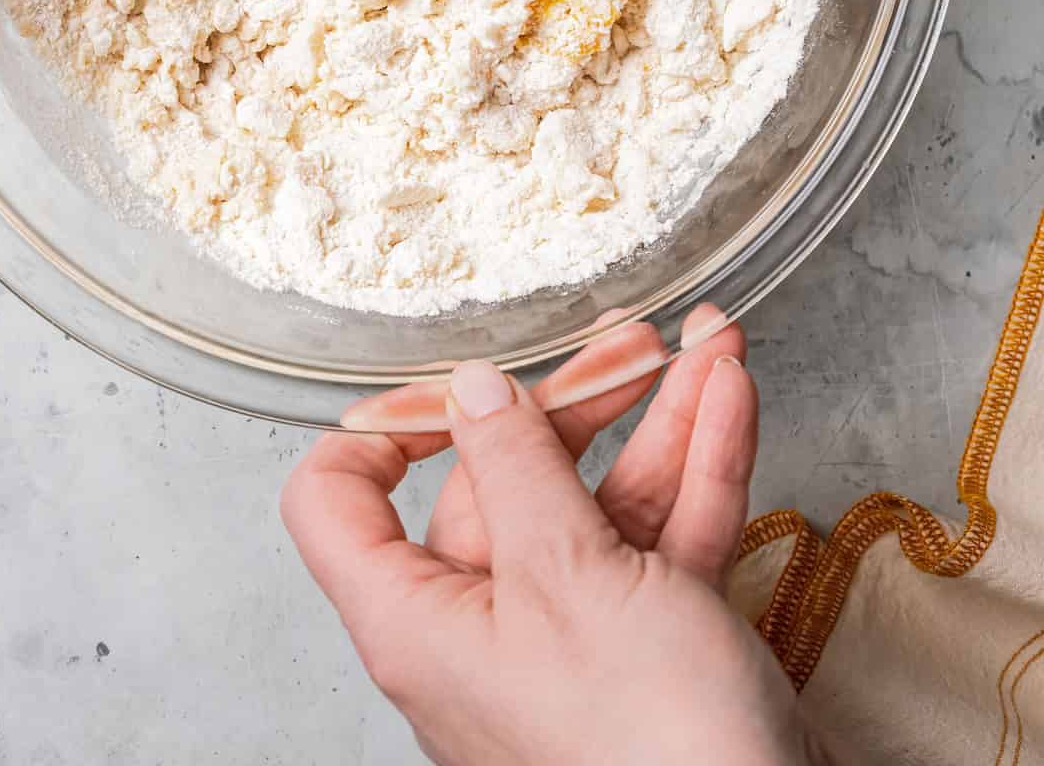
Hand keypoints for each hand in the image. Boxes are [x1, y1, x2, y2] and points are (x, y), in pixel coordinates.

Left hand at [281, 313, 829, 765]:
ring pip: (602, 501)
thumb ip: (515, 467)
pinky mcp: (651, 649)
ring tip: (704, 345)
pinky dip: (698, 469)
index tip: (447, 381)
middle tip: (626, 343)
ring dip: (659, 420)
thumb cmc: (648, 752)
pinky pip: (663, 537)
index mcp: (421, 620)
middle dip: (575, 400)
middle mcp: (487, 629)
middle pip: (503, 481)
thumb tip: (471, 390)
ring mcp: (573, 640)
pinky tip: (728, 400)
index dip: (380, 430)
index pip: (339, 508)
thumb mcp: (566, 576)